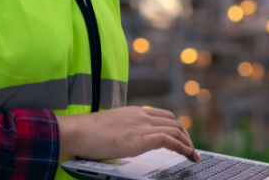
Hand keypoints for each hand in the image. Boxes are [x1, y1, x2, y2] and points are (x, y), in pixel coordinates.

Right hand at [56, 106, 199, 162]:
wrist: (75, 131)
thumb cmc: (86, 133)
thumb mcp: (111, 128)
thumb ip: (123, 131)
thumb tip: (126, 141)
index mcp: (134, 112)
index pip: (164, 116)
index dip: (176, 128)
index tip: (182, 140)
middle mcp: (141, 117)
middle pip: (174, 123)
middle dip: (186, 137)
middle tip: (190, 150)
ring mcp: (140, 127)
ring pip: (175, 130)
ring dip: (188, 144)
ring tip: (193, 156)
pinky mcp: (138, 139)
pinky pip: (167, 140)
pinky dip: (181, 146)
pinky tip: (187, 154)